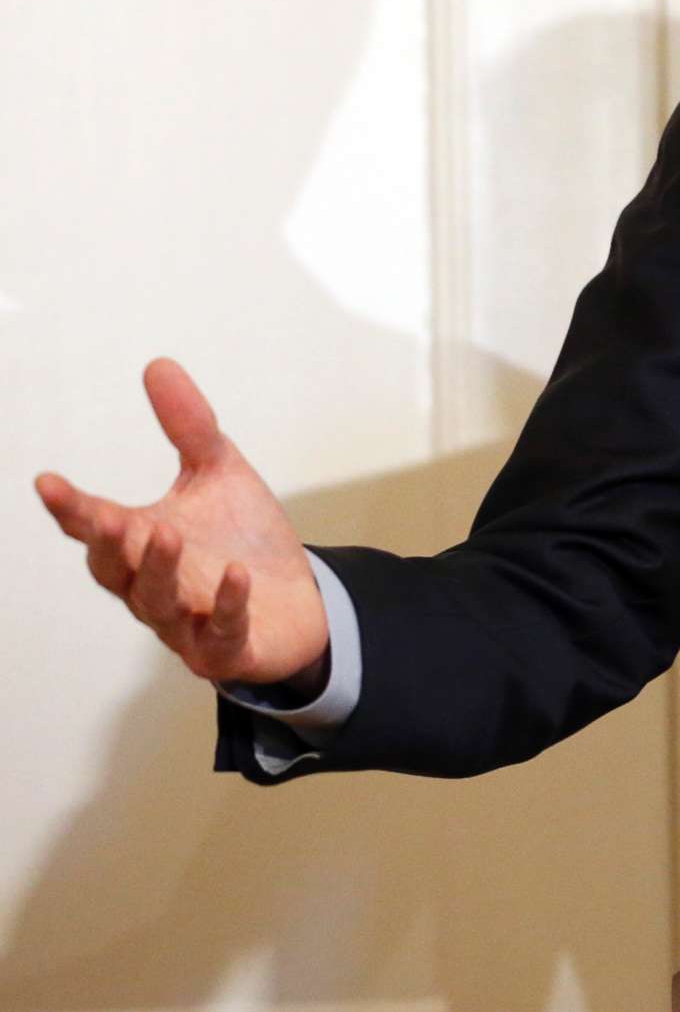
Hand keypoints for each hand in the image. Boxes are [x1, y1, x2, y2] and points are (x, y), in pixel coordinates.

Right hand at [33, 358, 327, 690]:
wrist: (295, 601)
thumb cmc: (243, 540)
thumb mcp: (220, 474)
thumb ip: (189, 427)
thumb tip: (157, 365)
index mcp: (142, 544)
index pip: (96, 526)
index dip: (71, 508)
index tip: (48, 482)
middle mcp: (153, 587)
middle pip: (115, 570)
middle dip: (110, 544)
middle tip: (108, 516)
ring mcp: (188, 623)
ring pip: (159, 604)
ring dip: (159, 571)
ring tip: (165, 535)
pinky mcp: (227, 649)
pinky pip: (222, 633)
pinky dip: (228, 607)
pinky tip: (236, 578)